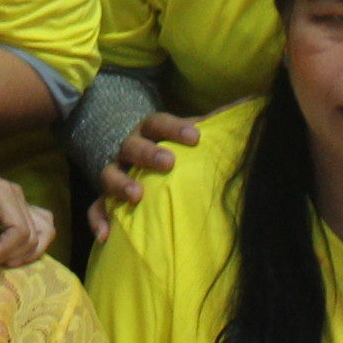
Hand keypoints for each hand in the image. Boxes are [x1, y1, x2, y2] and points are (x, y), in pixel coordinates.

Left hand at [0, 169, 57, 268]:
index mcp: (3, 193)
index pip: (20, 232)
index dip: (5, 252)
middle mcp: (18, 195)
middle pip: (32, 236)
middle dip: (12, 255)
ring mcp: (21, 200)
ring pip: (45, 231)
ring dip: (29, 252)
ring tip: (4, 260)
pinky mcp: (19, 206)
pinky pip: (42, 224)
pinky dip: (34, 241)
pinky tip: (14, 250)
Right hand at [86, 112, 199, 244]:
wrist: (136, 155)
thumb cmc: (172, 148)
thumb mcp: (187, 133)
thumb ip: (212, 124)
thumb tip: (246, 105)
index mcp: (149, 131)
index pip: (158, 123)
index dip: (175, 128)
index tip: (195, 137)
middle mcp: (128, 148)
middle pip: (132, 146)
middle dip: (148, 153)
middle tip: (168, 162)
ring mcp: (115, 171)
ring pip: (109, 174)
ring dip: (121, 184)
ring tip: (137, 196)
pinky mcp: (105, 196)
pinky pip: (96, 207)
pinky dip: (99, 220)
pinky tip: (106, 236)